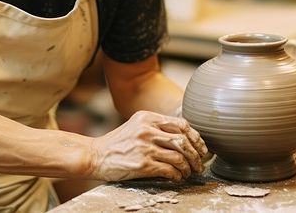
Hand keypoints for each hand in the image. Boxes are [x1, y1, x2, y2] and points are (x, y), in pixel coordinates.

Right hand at [88, 110, 208, 181]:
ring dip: (188, 168)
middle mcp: (146, 130)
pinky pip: (170, 170)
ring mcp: (144, 147)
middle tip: (199, 164)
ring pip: (179, 157)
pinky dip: (177, 176)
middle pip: (184, 141)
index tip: (200, 148)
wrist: (94, 156)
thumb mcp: (135, 126)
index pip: (181, 125)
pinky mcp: (142, 164)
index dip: (195, 138)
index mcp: (146, 117)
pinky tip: (176, 178)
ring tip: (188, 173)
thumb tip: (185, 138)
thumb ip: (156, 127)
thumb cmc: (117, 144)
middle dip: (196, 155)